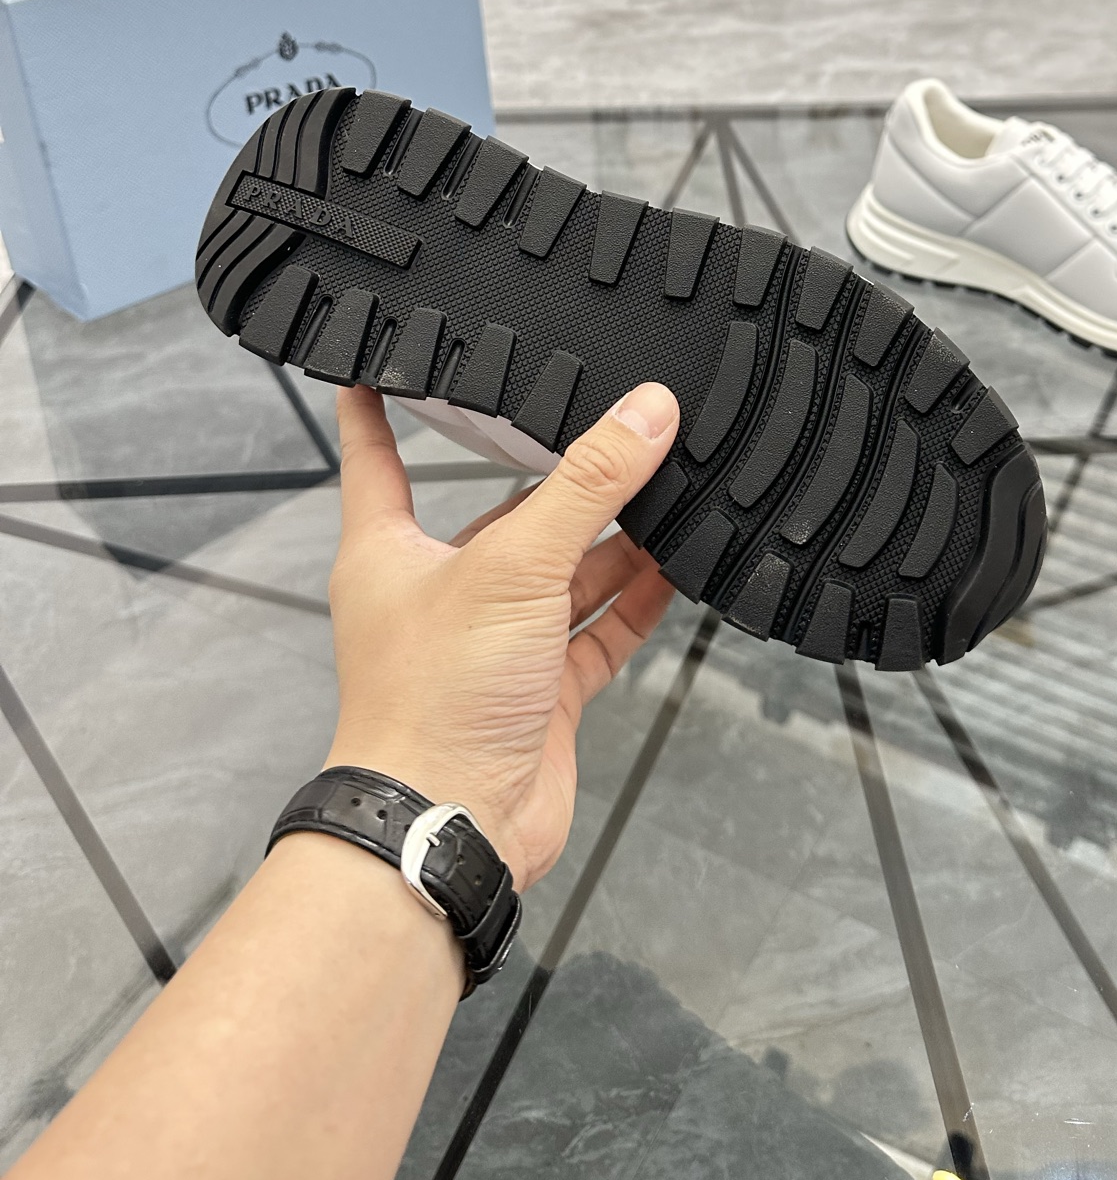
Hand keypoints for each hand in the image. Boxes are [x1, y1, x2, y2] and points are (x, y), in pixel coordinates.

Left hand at [323, 381, 679, 891]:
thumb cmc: (433, 701)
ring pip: (560, 571)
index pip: (379, 454)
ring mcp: (493, 644)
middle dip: (558, 478)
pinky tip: (675, 564)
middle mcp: (440, 591)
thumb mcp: (515, 566)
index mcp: (391, 551)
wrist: (451, 825)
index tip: (392, 354)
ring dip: (612, 538)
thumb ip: (588, 487)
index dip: (383, 402)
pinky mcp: (540, 691)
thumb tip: (647, 412)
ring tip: (666, 480)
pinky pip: (596, 630)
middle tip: (609, 418)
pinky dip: (634, 600)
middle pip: (503, 515)